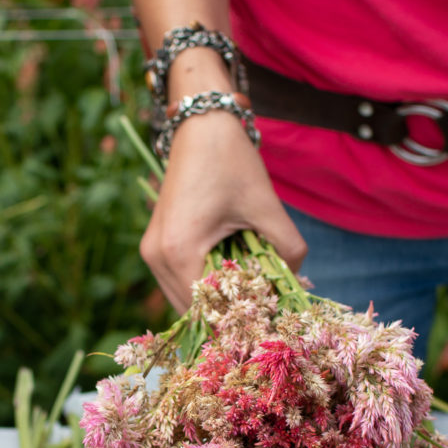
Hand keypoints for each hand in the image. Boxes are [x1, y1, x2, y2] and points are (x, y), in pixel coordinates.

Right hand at [142, 66, 306, 311]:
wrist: (200, 124)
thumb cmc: (231, 160)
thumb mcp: (266, 206)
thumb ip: (287, 249)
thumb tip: (296, 286)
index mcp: (179, 250)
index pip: (208, 310)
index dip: (239, 321)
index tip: (268, 323)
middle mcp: (156, 257)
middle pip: (194, 311)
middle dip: (228, 315)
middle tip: (264, 312)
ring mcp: (151, 253)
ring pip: (185, 300)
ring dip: (216, 302)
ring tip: (251, 294)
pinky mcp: (155, 246)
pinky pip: (180, 282)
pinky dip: (206, 286)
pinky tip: (233, 275)